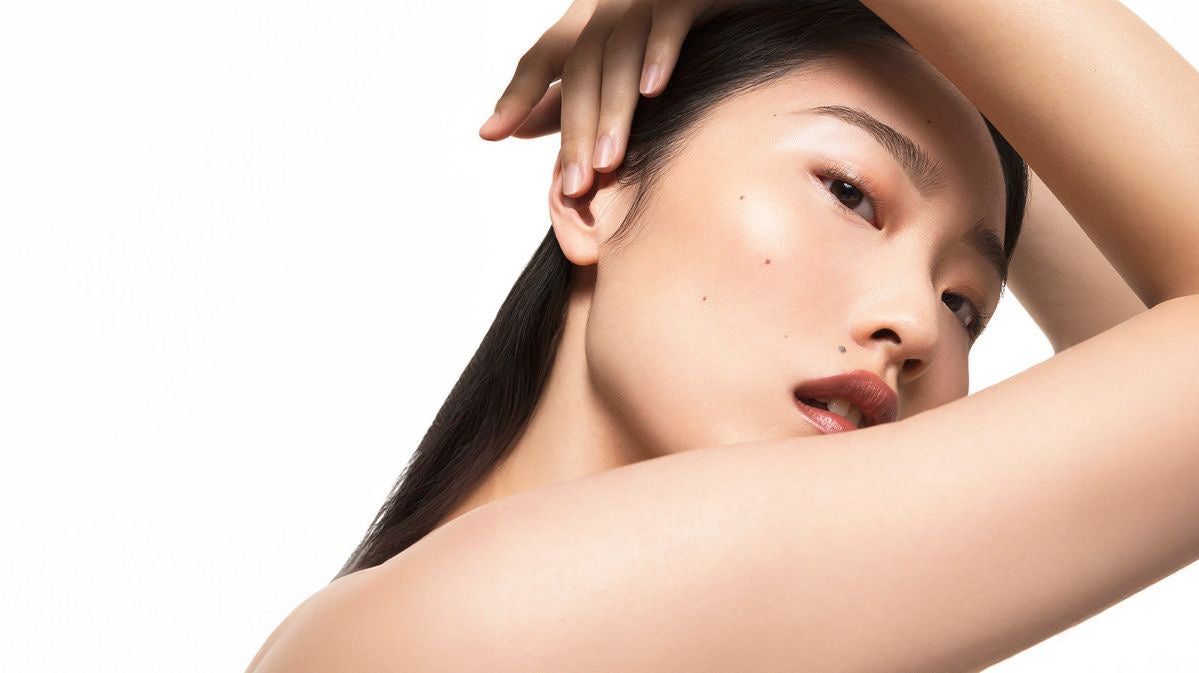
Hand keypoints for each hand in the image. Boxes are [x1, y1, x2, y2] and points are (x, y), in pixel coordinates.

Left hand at [477, 0, 744, 196]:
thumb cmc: (669, 29)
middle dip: (574, 131)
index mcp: (586, 21)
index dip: (516, 95)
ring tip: (606, 162)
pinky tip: (653, 91)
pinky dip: (659, 54)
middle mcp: (608, 5)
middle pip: (580, 70)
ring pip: (618, 56)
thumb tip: (515, 130)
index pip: (542, 58)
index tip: (490, 135)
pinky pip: (669, 23)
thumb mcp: (612, 58)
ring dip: (612, 111)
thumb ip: (566, 94)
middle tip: (573, 186)